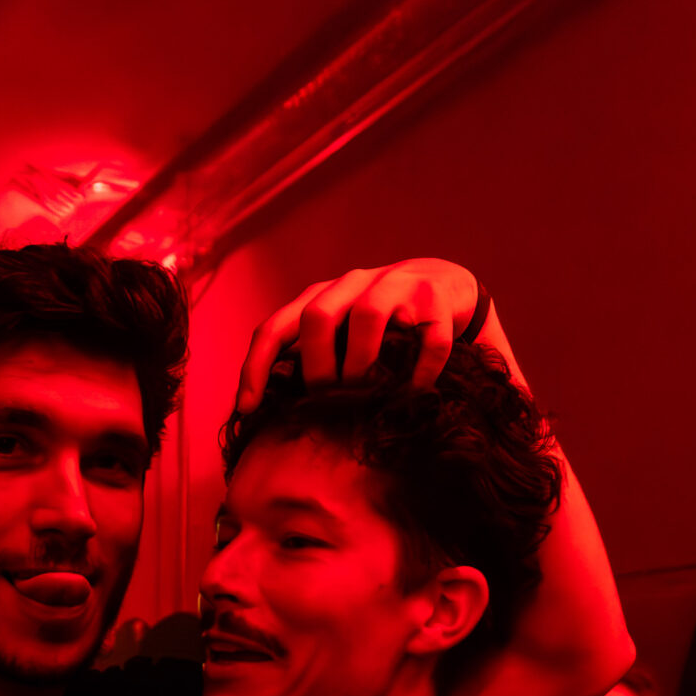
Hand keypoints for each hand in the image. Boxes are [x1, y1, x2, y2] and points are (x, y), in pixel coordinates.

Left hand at [236, 259, 483, 413]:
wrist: (448, 285)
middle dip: (315, 364)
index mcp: (324, 296)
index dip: (255, 367)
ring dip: (361, 362)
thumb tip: (274, 411)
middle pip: (318, 315)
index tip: (248, 409)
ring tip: (367, 391)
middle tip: (325, 396)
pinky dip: (419, 372)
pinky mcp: (437, 299)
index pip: (276, 328)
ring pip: (367, 316)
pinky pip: (427, 339)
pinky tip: (413, 392)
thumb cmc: (384, 323)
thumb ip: (314, 358)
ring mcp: (398, 286)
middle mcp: (355, 284)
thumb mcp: (343, 334)